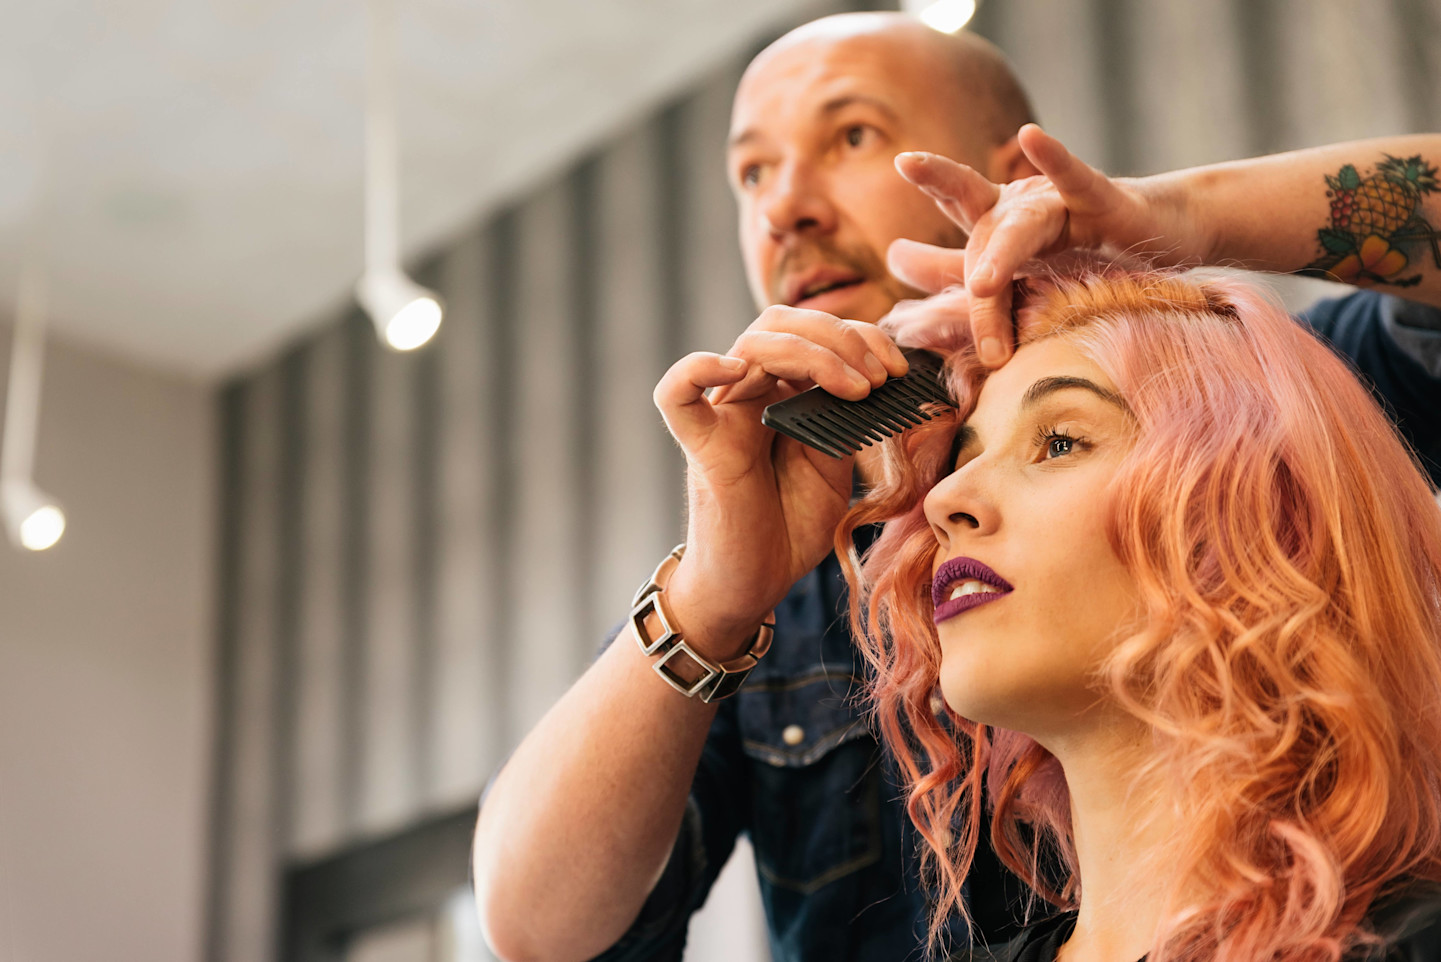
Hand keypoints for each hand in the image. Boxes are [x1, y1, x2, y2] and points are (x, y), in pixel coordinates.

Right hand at [652, 307, 907, 653]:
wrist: (754, 583)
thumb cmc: (789, 527)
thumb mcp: (834, 467)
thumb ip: (842, 422)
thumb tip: (874, 382)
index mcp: (781, 392)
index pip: (812, 332)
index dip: (860, 337)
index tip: (898, 370)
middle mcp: (748, 393)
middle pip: (780, 323)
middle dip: (840, 335)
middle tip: (882, 376)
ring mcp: (723, 416)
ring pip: (751, 346)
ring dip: (813, 353)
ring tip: (856, 387)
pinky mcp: (702, 447)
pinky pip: (676, 395)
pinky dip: (699, 369)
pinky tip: (736, 369)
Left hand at [889, 124, 1200, 365]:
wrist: (1160, 239)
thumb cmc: (1087, 250)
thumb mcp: (1017, 265)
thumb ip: (956, 267)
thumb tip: (895, 261)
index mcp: (1001, 218)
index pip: (956, 200)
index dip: (930, 180)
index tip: (901, 162)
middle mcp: (1025, 202)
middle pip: (977, 197)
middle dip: (941, 178)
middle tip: (906, 166)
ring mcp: (1065, 203)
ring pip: (1024, 227)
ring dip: (1003, 256)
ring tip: (980, 287)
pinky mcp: (1107, 205)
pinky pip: (1078, 183)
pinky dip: (1056, 161)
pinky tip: (1032, 137)